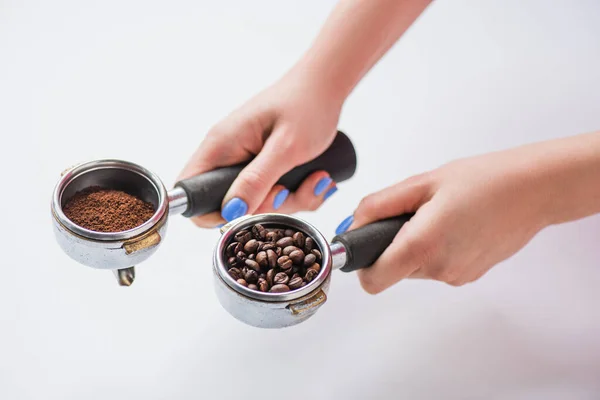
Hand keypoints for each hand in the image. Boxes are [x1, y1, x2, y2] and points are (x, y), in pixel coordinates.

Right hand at [178, 69, 341, 226]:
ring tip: (316, 176)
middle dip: (267, 206)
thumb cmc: (307, 105)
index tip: (247, 213)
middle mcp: (229, 154)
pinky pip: (275, 192)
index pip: (190, 190)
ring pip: (259, 201)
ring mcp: (247, 160)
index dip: (211, 213)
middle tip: (291, 189)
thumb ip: (257, 180)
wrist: (327, 84)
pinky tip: (317, 175)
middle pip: (231, 204)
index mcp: (221, 145)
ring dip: (292, 198)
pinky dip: (299, 191)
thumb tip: (231, 212)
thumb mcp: (285, 148)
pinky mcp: (265, 164)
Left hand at [335, 134, 599, 292]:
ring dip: (415, 246)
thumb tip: (353, 223)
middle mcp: (439, 270)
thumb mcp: (422, 183)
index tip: (366, 242)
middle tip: (411, 213)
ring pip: (415, 269)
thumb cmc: (483, 180)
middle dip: (392, 245)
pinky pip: (437, 267)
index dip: (362, 264)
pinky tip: (454, 224)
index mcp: (422, 246)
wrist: (534, 189)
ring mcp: (457, 276)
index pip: (373, 281)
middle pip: (393, 271)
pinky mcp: (470, 275)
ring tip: (438, 215)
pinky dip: (435, 249)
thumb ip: (380, 205)